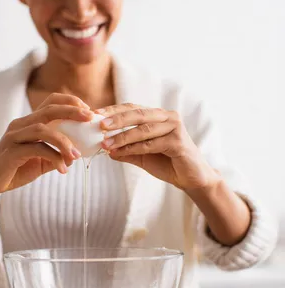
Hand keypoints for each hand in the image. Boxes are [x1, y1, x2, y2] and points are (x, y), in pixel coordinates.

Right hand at [0, 94, 91, 198]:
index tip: (89, 112)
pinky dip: (53, 158)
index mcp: (29, 123)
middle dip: (72, 111)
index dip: (70, 103)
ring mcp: (14, 137)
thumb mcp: (40, 161)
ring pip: (43, 129)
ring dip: (64, 141)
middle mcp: (21, 125)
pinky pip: (36, 149)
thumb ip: (56, 155)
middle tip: (90, 118)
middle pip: (48, 110)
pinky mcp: (11, 152)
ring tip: (76, 156)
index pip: (51, 102)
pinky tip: (63, 169)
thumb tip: (75, 155)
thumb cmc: (14, 169)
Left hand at [99, 103, 218, 190]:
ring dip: (122, 137)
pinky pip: (151, 143)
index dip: (114, 111)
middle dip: (116, 119)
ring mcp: (175, 127)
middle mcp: (168, 117)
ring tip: (105, 143)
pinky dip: (134, 148)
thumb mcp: (143, 156)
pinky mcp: (178, 141)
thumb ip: (127, 151)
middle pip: (138, 114)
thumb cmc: (168, 164)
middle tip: (99, 125)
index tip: (95, 114)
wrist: (191, 179)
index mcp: (158, 116)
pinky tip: (120, 152)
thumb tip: (106, 149)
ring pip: (143, 129)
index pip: (133, 108)